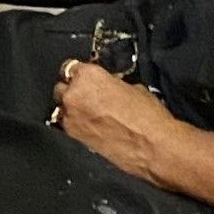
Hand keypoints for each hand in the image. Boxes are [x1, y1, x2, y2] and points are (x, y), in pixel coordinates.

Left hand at [52, 61, 185, 187]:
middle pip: (62, 86)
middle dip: (73, 91)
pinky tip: (90, 127)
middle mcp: (74, 94)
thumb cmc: (148, 117)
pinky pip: (65, 124)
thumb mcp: (132, 87)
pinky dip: (74, 124)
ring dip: (72, 108)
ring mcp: (70, 117)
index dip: (81, 74)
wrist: (153, 147)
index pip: (72, 67)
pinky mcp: (72, 137)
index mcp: (89, 75)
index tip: (86, 79)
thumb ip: (111, 83)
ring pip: (61, 106)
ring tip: (89, 114)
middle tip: (88, 97)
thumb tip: (107, 86)